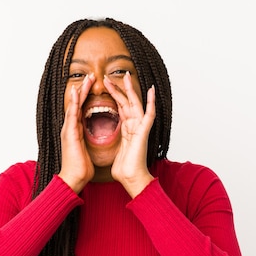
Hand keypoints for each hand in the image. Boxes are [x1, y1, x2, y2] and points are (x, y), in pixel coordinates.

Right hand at [58, 74, 94, 192]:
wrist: (74, 179)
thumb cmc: (81, 168)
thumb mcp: (87, 150)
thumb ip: (88, 140)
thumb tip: (94, 136)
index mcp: (75, 131)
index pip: (81, 109)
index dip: (86, 97)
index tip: (92, 86)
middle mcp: (70, 128)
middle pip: (77, 104)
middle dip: (83, 90)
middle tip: (90, 76)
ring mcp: (68, 130)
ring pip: (74, 105)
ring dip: (79, 91)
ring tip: (85, 79)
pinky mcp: (69, 134)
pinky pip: (72, 114)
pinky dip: (74, 102)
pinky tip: (77, 92)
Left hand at [105, 72, 155, 197]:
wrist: (131, 179)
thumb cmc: (124, 170)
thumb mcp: (115, 153)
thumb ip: (115, 145)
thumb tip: (110, 148)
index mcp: (127, 131)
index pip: (120, 109)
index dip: (114, 97)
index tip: (105, 87)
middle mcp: (134, 127)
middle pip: (126, 103)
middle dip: (118, 89)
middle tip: (108, 76)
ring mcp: (140, 129)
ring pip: (135, 104)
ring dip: (129, 90)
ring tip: (125, 76)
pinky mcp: (143, 132)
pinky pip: (149, 115)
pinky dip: (151, 102)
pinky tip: (151, 90)